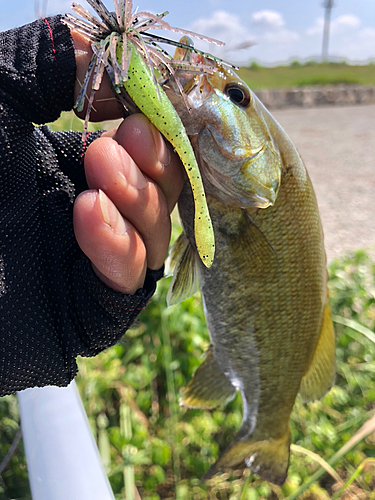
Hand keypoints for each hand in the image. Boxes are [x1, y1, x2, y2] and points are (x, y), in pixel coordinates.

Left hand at [71, 31, 183, 293]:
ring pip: (157, 235)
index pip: (144, 151)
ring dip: (140, 199)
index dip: (161, 126)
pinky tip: (90, 212)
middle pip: (163, 192)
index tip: (155, 99)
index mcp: (72, 166)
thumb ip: (51, 63)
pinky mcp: (92, 308)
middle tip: (130, 134)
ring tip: (102, 166)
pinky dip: (118, 246)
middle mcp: (94, 212)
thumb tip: (119, 74)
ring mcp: (94, 262)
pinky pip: (129, 281)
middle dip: (156, 162)